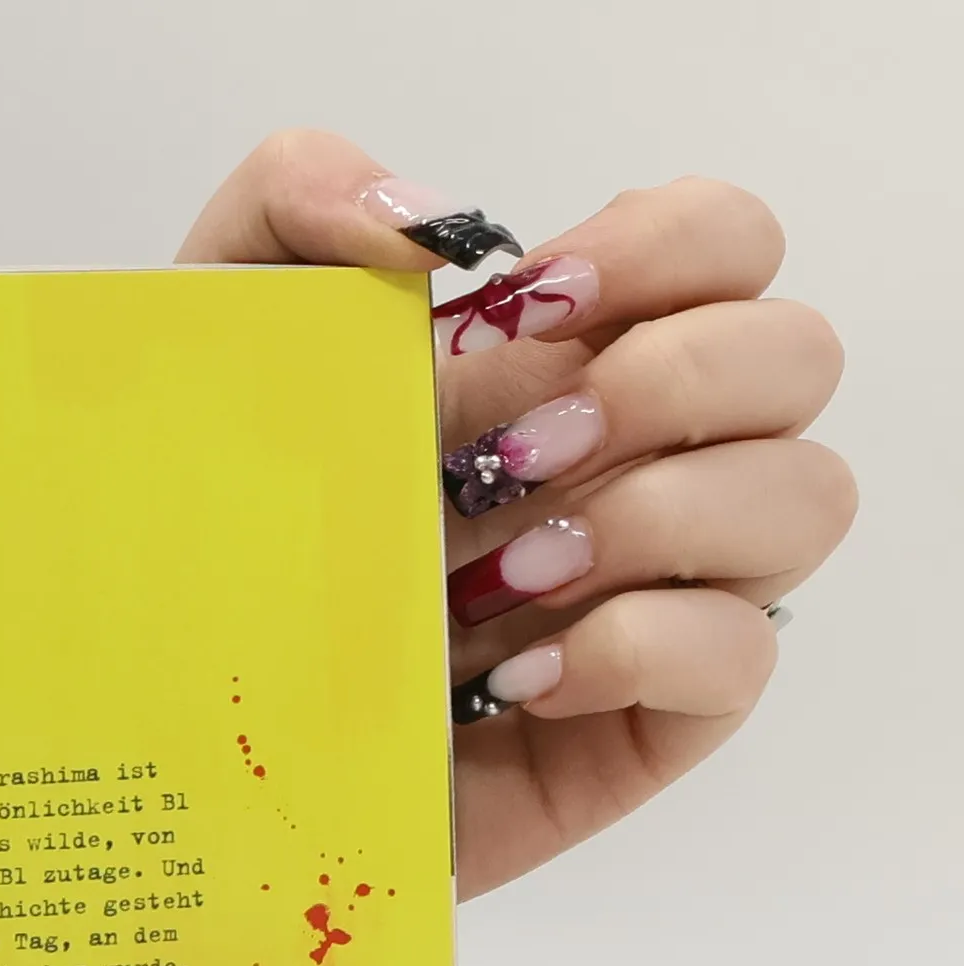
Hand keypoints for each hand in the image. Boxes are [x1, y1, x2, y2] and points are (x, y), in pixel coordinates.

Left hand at [179, 132, 854, 898]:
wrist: (196, 727)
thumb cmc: (217, 539)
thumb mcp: (212, 345)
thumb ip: (290, 204)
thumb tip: (424, 223)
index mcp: (561, 361)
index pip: (723, 248)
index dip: (670, 247)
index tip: (531, 305)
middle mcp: (636, 461)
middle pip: (796, 358)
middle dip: (670, 383)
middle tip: (511, 453)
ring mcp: (655, 589)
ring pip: (805, 499)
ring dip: (663, 513)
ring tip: (504, 572)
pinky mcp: (645, 717)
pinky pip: (742, 655)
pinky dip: (639, 647)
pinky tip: (515, 674)